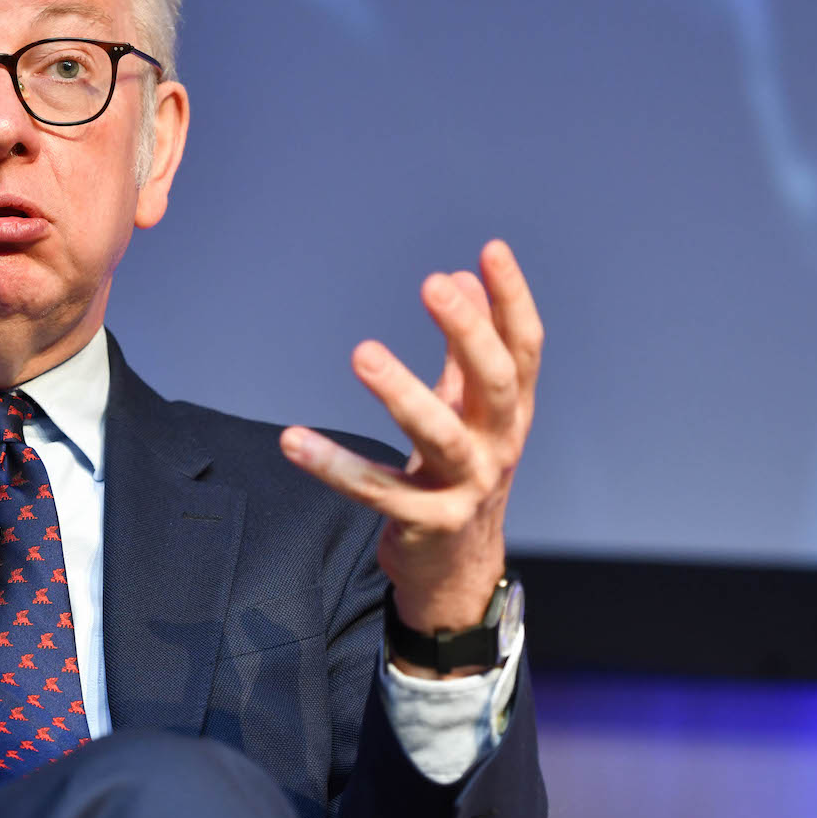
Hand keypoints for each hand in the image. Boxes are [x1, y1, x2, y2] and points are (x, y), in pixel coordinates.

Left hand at [279, 240, 541, 674]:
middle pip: (494, 383)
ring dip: (402, 393)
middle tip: (433, 285)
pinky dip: (333, 466)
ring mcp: (466, 488)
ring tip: (363, 352)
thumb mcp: (471, 410)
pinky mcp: (425, 523)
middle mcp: (498, 446)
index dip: (512, 299)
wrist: (458, 568)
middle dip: (469, 331)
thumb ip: (466, 349)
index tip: (491, 249)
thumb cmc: (461, 472)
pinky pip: (375, 491)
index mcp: (511, 412)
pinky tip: (293, 440)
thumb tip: (462, 276)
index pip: (524, 348)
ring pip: (439, 435)